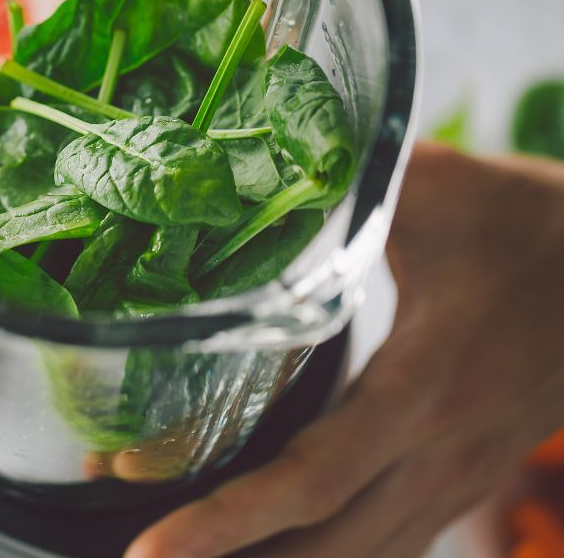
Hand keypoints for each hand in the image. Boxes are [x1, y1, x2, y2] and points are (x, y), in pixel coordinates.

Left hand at [127, 143, 563, 557]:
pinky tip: (261, 551)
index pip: (315, 476)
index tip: (148, 544)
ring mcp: (454, 479)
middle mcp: (438, 455)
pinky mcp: (458, 480)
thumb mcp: (443, 189)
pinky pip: (384, 546)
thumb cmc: (528, 226)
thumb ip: (351, 177)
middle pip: (323, 545)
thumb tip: (258, 155)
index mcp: (425, 388)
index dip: (228, 517)